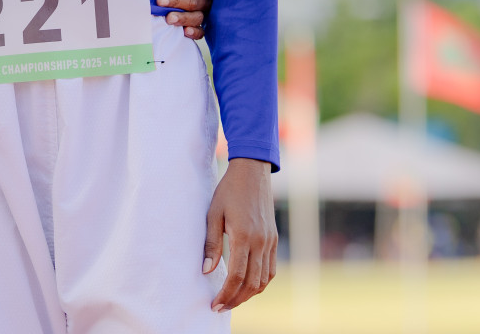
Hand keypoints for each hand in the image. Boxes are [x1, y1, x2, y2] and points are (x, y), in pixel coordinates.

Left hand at [157, 0, 212, 39]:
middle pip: (193, 2)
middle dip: (175, 1)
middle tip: (160, 0)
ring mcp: (205, 13)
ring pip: (197, 17)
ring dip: (183, 19)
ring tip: (168, 19)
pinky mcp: (202, 26)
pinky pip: (202, 32)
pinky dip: (195, 33)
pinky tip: (185, 32)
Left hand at [204, 157, 277, 311]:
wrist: (252, 172)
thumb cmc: (228, 191)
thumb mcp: (213, 214)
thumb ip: (211, 244)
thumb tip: (206, 270)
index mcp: (244, 236)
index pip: (236, 276)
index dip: (226, 294)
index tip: (215, 305)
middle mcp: (260, 242)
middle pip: (251, 282)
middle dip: (236, 299)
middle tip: (221, 307)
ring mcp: (270, 241)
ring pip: (264, 279)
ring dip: (249, 294)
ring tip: (232, 300)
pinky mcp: (273, 239)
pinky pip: (270, 269)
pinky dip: (260, 282)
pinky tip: (247, 285)